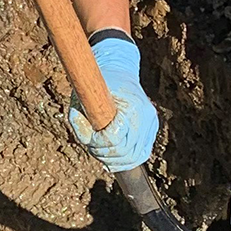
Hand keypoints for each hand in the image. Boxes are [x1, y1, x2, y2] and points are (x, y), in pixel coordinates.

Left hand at [68, 33, 158, 173]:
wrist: (119, 70)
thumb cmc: (98, 83)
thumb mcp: (82, 95)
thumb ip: (78, 119)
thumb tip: (86, 139)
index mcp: (131, 106)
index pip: (115, 139)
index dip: (98, 144)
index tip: (88, 139)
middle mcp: (146, 116)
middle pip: (126, 152)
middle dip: (105, 154)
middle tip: (92, 147)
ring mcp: (151, 123)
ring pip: (135, 157)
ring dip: (115, 160)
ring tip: (101, 150)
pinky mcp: (152, 129)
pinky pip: (141, 153)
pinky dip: (126, 160)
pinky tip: (113, 158)